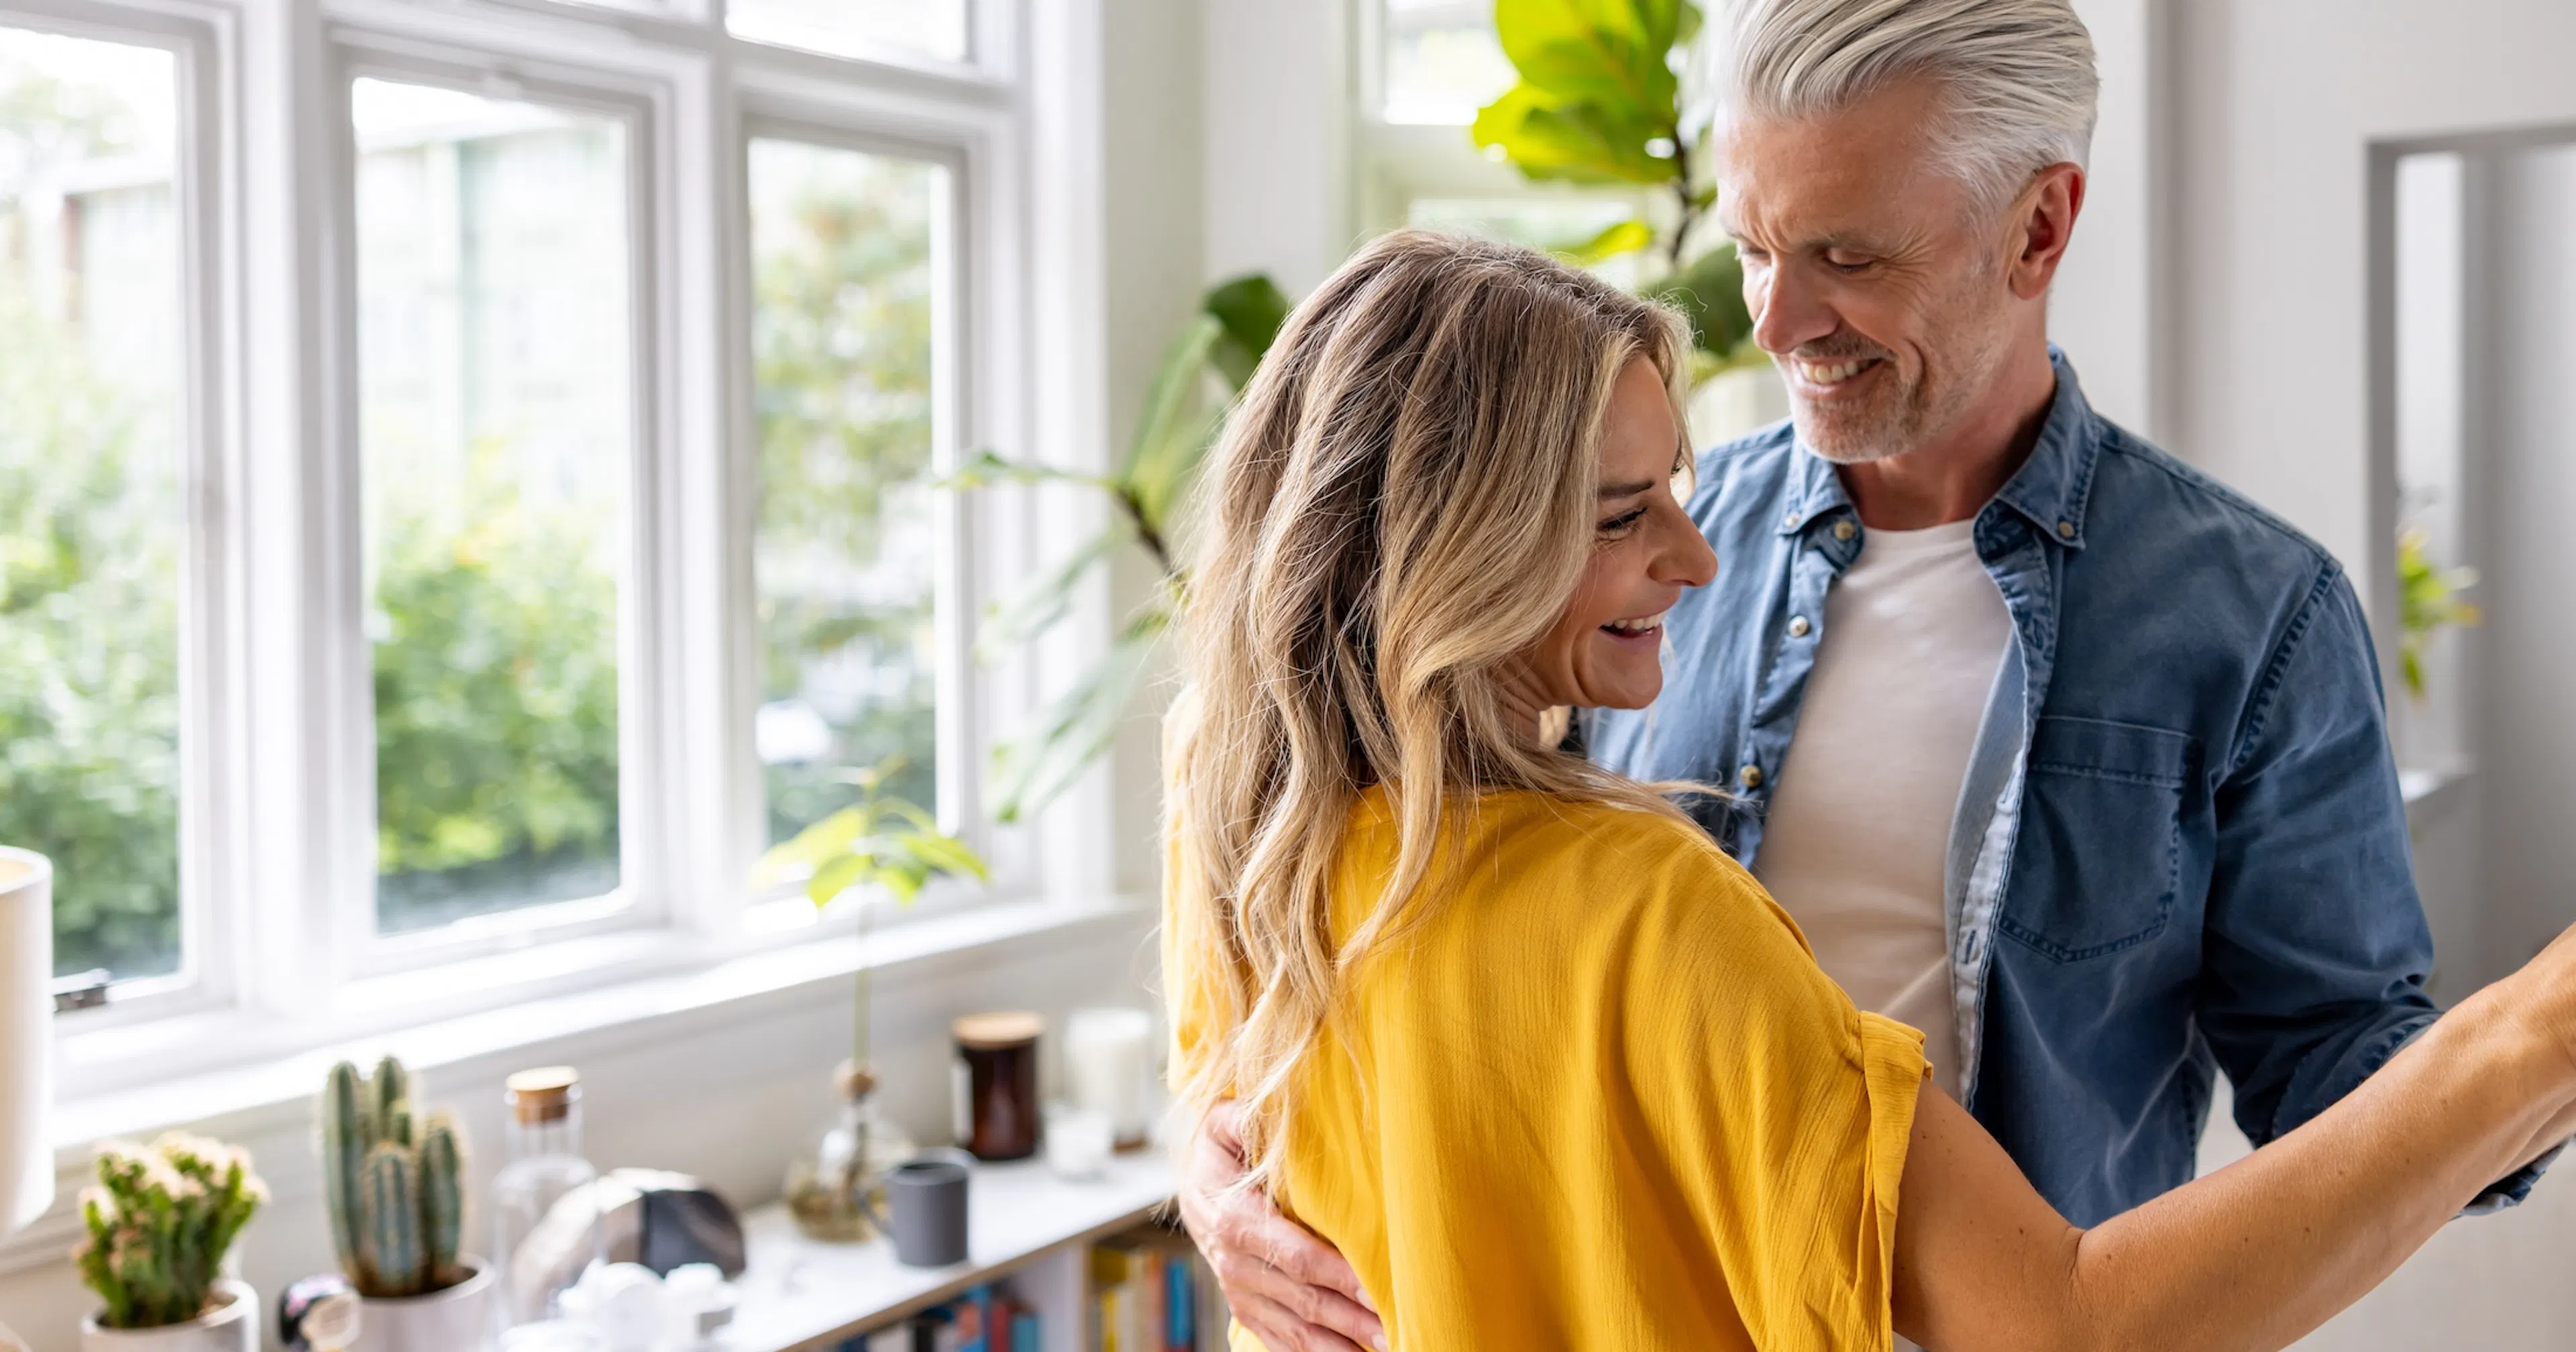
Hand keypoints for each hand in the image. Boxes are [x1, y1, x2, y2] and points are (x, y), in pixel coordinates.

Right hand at [1177, 1100, 1385, 1351]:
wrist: (1190, 1185)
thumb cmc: (1220, 1148)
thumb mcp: (1223, 1121)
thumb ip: (1244, 1117)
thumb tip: (1268, 1107)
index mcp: (1233, 1220)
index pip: (1295, 1255)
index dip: (1337, 1274)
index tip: (1376, 1285)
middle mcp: (1236, 1265)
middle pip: (1305, 1300)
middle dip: (1353, 1318)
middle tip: (1399, 1329)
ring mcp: (1241, 1293)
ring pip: (1299, 1331)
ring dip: (1343, 1344)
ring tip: (1389, 1348)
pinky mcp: (1249, 1311)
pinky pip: (1284, 1344)